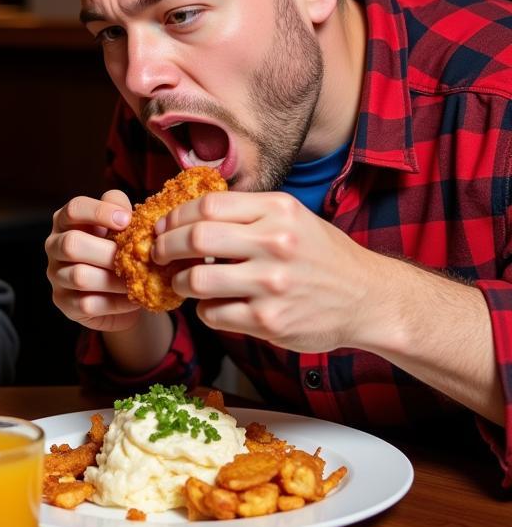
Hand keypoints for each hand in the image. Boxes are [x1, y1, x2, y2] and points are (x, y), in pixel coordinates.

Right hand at [45, 189, 140, 332]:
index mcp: (66, 220)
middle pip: (71, 244)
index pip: (74, 209)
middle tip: (135, 258)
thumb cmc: (117, 246)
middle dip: (108, 252)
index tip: (127, 220)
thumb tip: (125, 214)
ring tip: (139, 280)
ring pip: (79, 276)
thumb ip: (118, 206)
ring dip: (114, 279)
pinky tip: (133, 298)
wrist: (119, 287)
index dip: (100, 212)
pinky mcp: (64, 302)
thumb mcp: (118, 221)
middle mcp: (54, 246)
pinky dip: (115, 302)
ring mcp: (56, 275)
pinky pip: (87, 303)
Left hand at [158, 190, 378, 351]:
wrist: (368, 298)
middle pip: (195, 238)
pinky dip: (204, 310)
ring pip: (197, 280)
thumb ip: (246, 213)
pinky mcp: (269, 320)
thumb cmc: (321, 255)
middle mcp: (275, 243)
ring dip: (180, 282)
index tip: (161, 226)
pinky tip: (213, 305)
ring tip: (182, 282)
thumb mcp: (292, 218)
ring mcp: (272, 284)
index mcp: (277, 210)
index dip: (174, 217)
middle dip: (165, 247)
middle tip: (157, 253)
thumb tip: (185, 215)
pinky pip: (213, 314)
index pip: (206, 206)